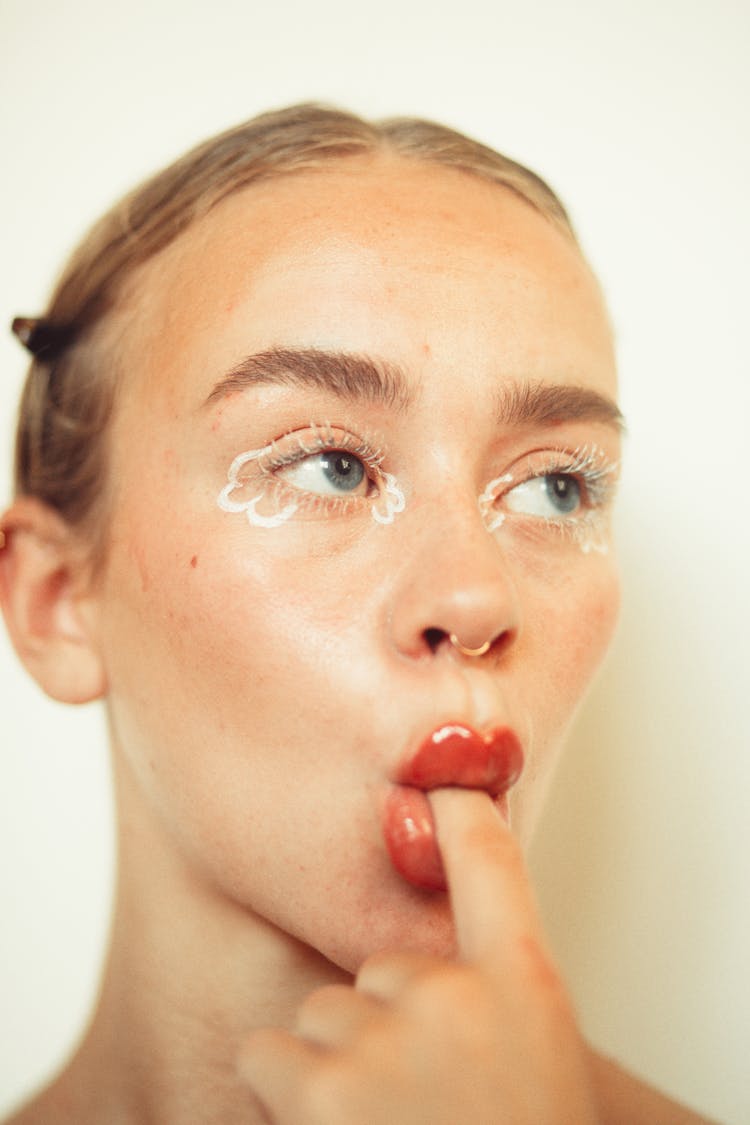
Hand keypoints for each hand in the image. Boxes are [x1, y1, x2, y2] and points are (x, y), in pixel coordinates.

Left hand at [238, 788, 598, 1123]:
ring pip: (316, 1015)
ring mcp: (386, 1037)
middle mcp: (456, 995)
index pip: (494, 866)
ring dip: (330, 1068)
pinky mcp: (321, 1086)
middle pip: (373, 970)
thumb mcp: (531, 1063)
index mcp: (523, 987)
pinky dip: (284, 1098)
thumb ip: (484, 1004)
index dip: (462, 815)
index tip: (441, 782)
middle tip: (417, 1105)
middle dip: (378, 1029)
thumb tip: (413, 976)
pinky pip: (267, 1059)